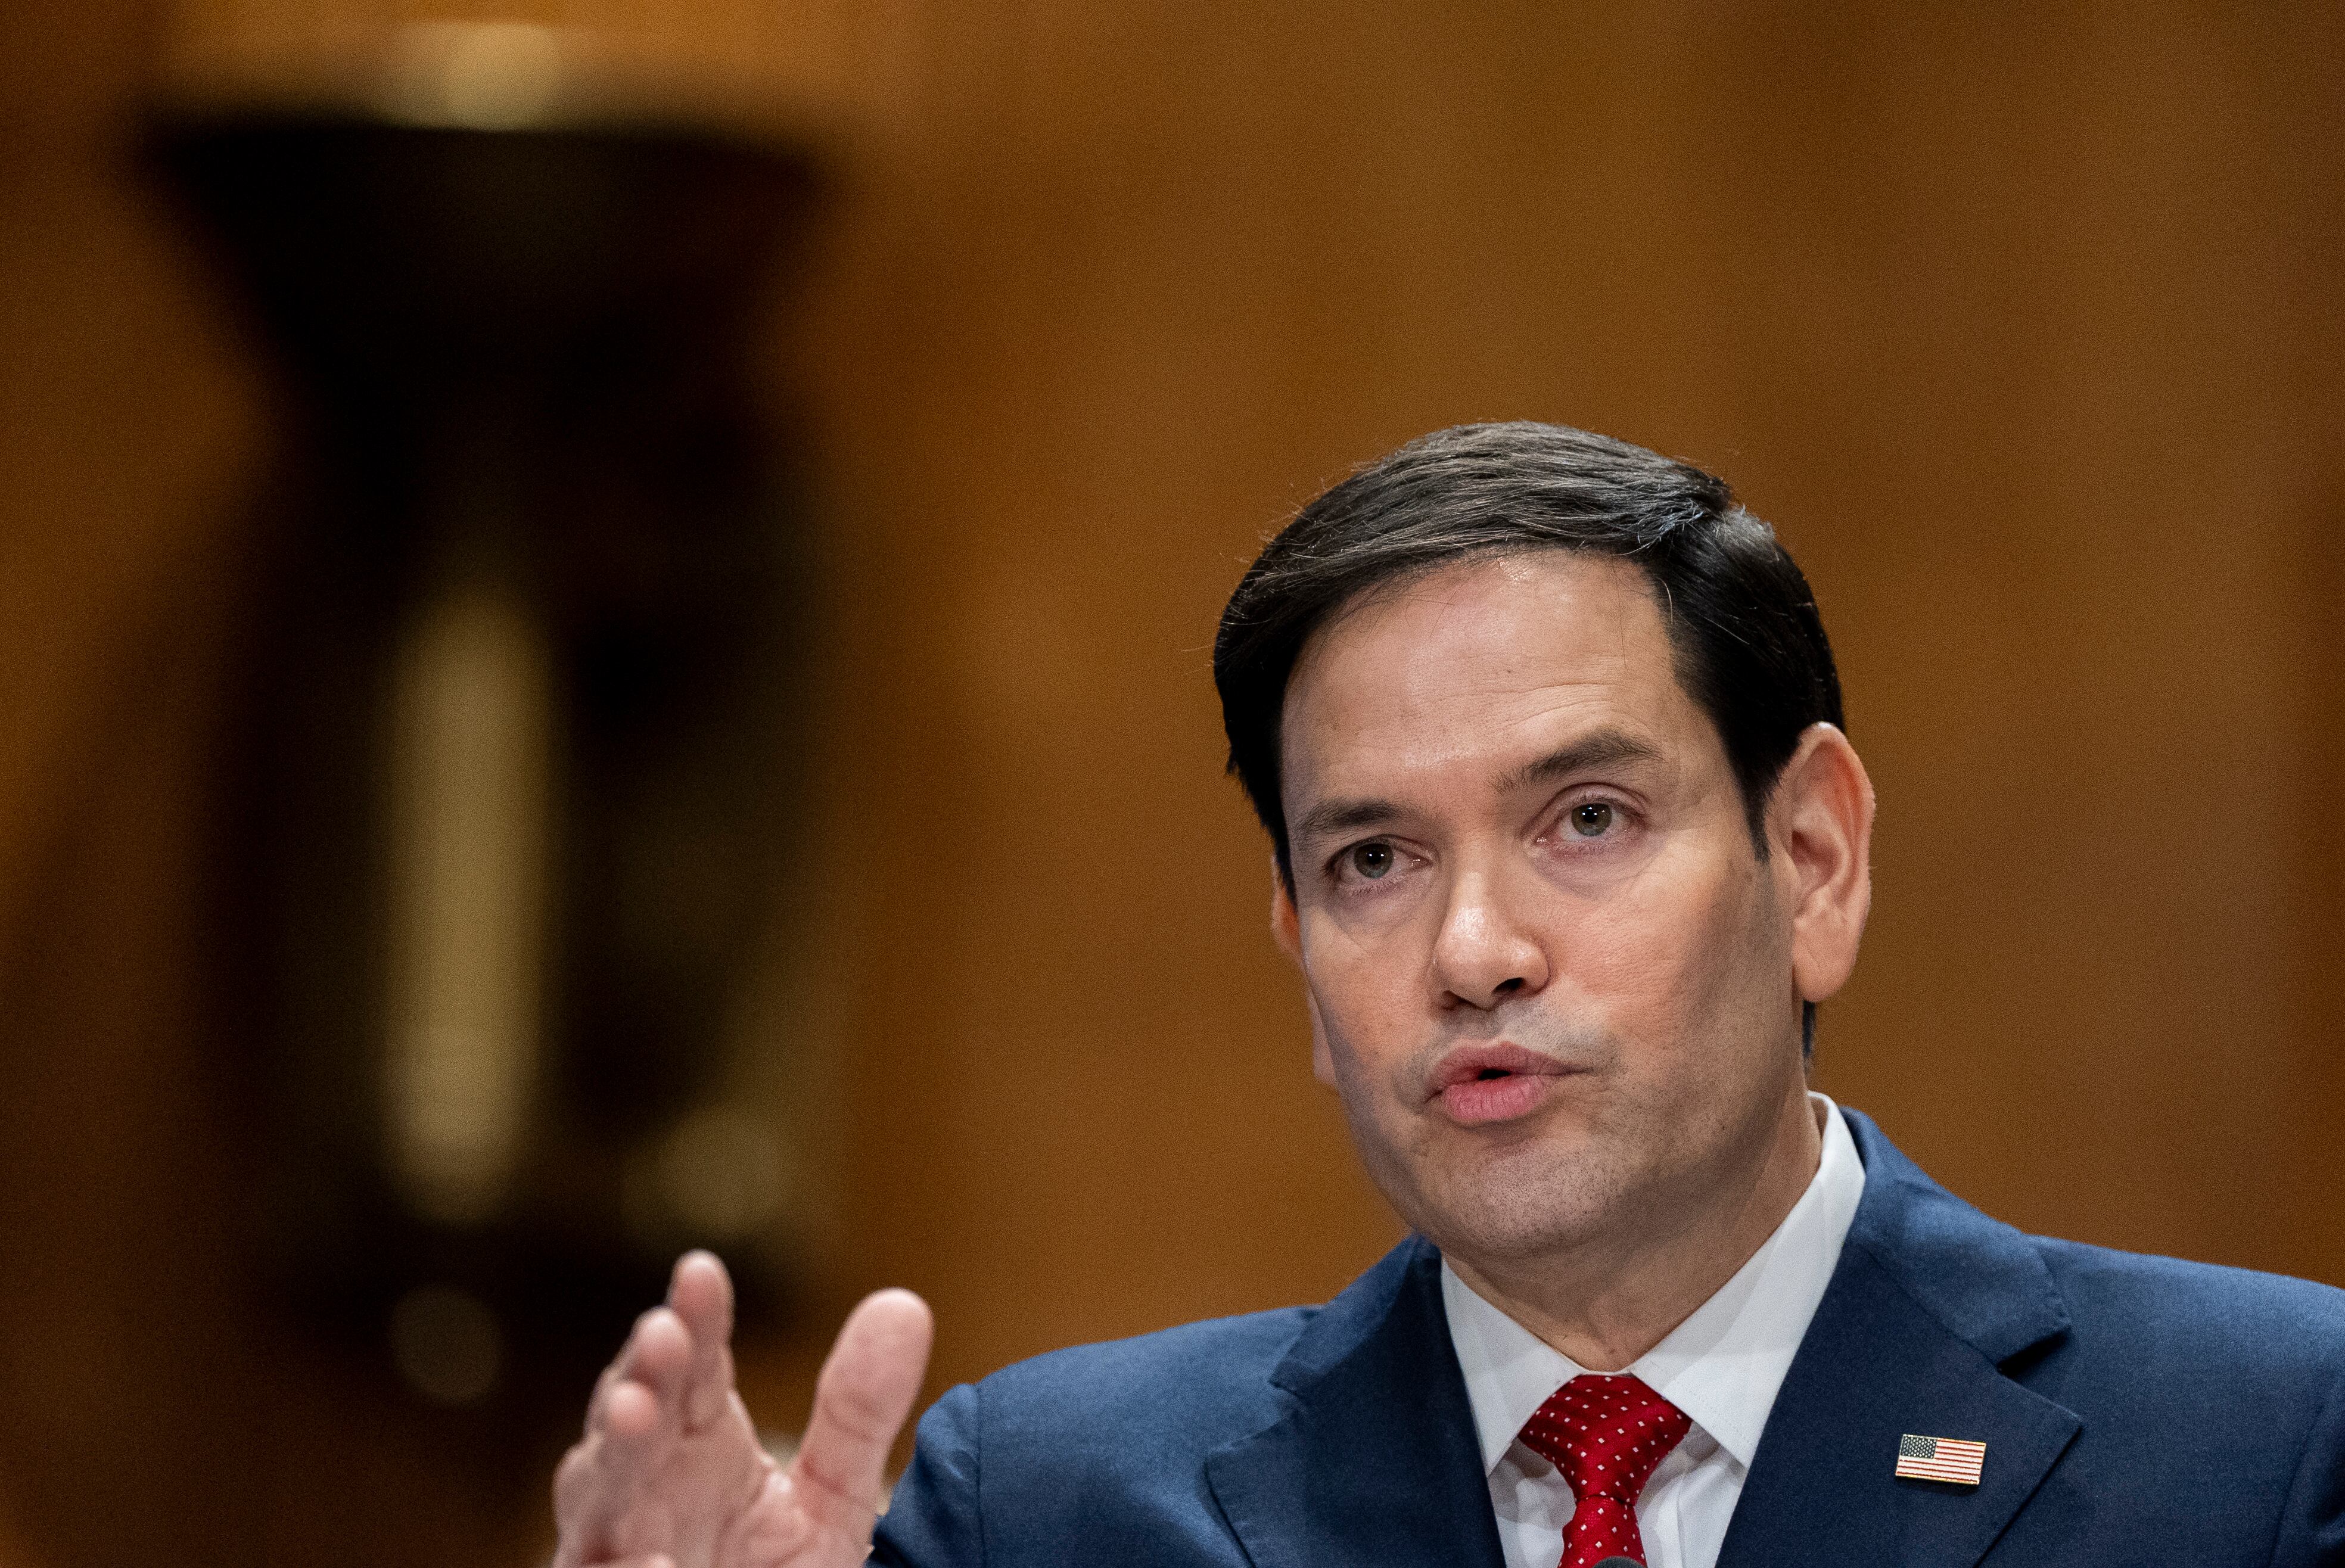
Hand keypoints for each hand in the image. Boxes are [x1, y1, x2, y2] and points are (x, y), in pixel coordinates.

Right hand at [552, 1252, 934, 1567]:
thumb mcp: (832, 1496)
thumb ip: (857, 1414)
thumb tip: (905, 1305)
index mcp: (694, 1444)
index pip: (692, 1367)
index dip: (695, 1319)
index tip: (702, 1272)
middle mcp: (643, 1489)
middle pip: (629, 1420)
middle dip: (643, 1373)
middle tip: (664, 1332)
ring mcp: (617, 1548)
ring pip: (597, 1497)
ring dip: (612, 1454)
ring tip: (633, 1412)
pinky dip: (623, 1567)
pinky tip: (651, 1559)